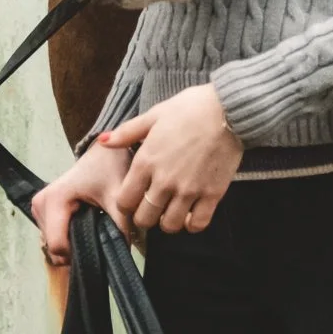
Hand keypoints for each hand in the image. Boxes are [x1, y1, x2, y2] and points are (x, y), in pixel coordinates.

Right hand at [31, 140, 131, 266]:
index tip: (99, 244)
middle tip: (99, 235)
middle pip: (53, 246)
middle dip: (77, 248)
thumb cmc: (109, 168)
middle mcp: (40, 203)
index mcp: (54, 199)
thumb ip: (120, 226)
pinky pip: (52, 235)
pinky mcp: (41, 210)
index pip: (57, 244)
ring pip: (52, 243)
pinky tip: (84, 224)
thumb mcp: (117, 196)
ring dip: (73, 242)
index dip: (79, 252)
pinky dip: (68, 236)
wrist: (103, 151)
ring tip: (93, 225)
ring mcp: (38, 207)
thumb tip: (121, 253)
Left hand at [105, 84, 242, 236]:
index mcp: (147, 161)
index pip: (124, 201)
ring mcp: (189, 189)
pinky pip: (198, 224)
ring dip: (168, 221)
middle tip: (153, 206)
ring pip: (169, 226)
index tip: (134, 197)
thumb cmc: (191, 108)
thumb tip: (103, 141)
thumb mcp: (156, 114)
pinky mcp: (213, 193)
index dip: (126, 203)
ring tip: (172, 210)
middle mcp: (165, 180)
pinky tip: (192, 213)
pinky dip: (193, 224)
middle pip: (144, 219)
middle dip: (145, 216)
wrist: (230, 108)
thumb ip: (128, 132)